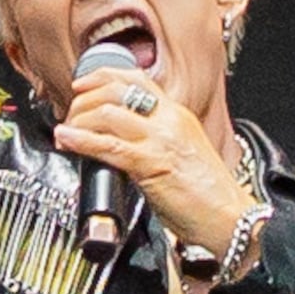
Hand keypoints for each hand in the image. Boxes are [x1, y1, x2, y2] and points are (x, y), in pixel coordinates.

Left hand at [56, 69, 254, 261]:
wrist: (229, 218)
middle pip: (117, 91)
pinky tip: (68, 140)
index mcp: (178, 115)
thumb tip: (120, 143)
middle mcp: (170, 120)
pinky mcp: (153, 164)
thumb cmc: (207, 197)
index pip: (137, 79)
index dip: (103, 75)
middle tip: (69, 115)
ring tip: (66, 131)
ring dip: (79, 120)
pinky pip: (109, 146)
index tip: (82, 84)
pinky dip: (82, 140)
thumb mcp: (180, 156)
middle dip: (84, 100)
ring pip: (108, 113)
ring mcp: (161, 140)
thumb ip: (153, 142)